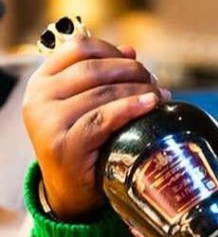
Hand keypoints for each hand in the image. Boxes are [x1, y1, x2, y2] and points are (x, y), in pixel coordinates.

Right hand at [22, 36, 168, 219]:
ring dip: (138, 90)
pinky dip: (131, 108)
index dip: (111, 49)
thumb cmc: (83, 142)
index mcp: (41, 81)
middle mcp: (39, 98)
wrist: (70, 188)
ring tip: (160, 94)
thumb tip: (130, 51)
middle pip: (94, 70)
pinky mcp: (66, 144)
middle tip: (154, 80)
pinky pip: (104, 119)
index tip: (135, 59)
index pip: (78, 48)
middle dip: (131, 71)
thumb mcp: (83, 104)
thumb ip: (100, 77)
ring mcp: (49, 122)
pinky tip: (151, 105)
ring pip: (103, 93)